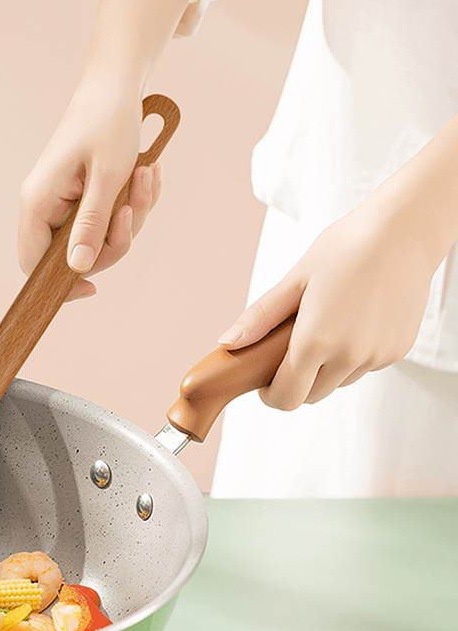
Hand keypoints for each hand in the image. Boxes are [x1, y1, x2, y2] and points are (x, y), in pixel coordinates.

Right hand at [18, 87, 162, 299]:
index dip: (60, 283)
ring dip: (132, 215)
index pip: (33, 262)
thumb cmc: (106, 123)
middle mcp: (47, 204)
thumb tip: (77, 268)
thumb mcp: (106, 177)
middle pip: (75, 254)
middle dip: (116, 237)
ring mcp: (66, 200)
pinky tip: (146, 174)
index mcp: (38, 201)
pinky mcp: (85, 193)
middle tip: (134, 208)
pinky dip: (133, 201)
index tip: (93, 288)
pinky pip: (110, 217)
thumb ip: (90, 225)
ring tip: (145, 177)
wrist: (115, 88)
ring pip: (99, 236)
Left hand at [218, 197, 439, 409]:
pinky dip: (352, 355)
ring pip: (339, 382)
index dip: (269, 394)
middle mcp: (349, 356)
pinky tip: (352, 320)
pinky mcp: (398, 351)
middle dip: (295, 381)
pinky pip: (364, 366)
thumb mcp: (294, 280)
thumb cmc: (343, 249)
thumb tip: (226, 343)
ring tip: (323, 325)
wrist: (404, 233)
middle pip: (311, 395)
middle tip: (288, 349)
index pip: (286, 396)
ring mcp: (377, 356)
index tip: (263, 380)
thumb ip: (260, 317)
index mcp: (315, 340)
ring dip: (325, 368)